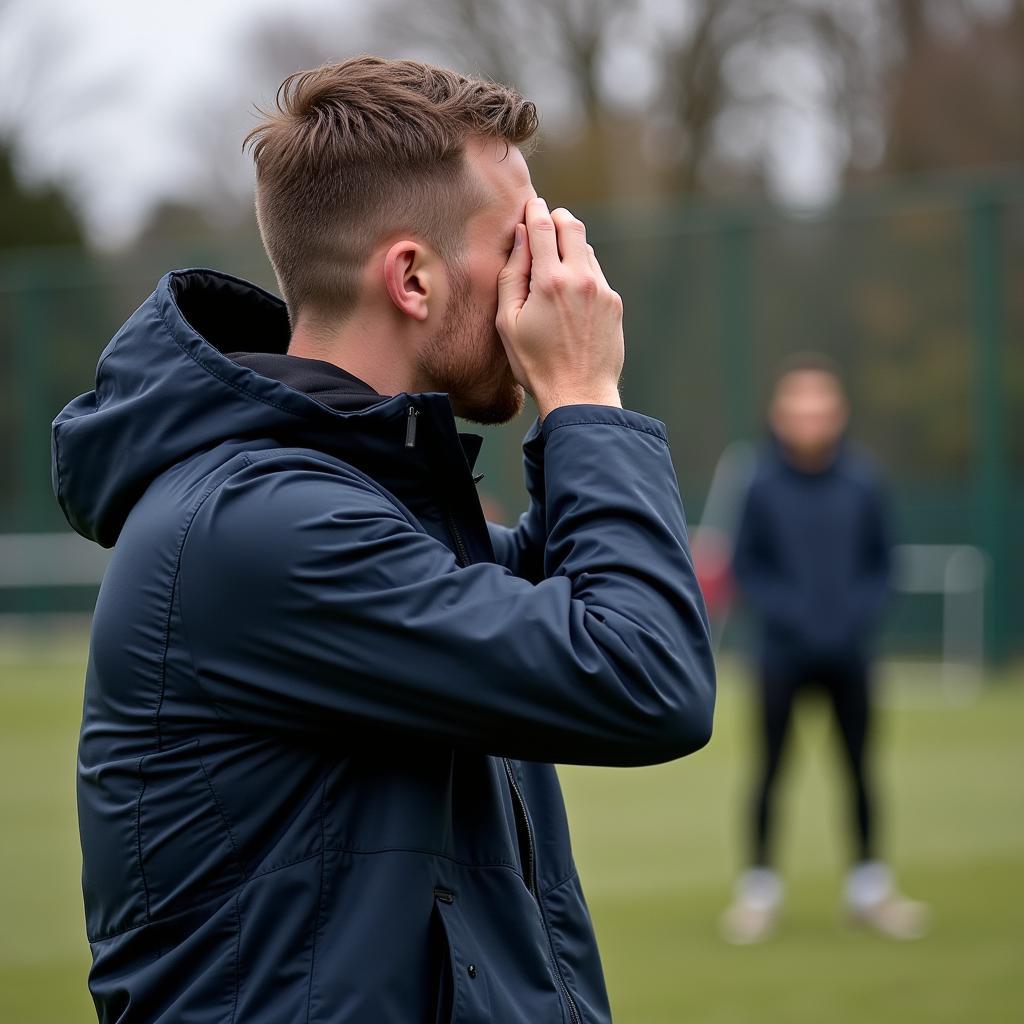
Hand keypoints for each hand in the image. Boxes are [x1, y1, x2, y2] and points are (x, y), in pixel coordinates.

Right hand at [496, 198, 623, 418]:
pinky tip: (570, 293)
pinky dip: (582, 272)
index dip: (534, 210)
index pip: (542, 227)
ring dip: (570, 246)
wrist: (579, 393)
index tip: (530, 204)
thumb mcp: (508, 322)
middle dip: (556, 218)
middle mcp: (580, 279)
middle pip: (572, 226)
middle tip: (545, 222)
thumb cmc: (536, 363)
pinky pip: (596, 275)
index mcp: (549, 281)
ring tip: (554, 263)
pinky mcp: (614, 303)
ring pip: (586, 249)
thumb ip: (512, 275)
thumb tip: (519, 238)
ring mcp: (602, 290)